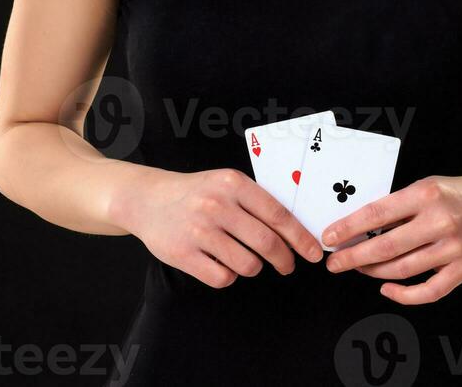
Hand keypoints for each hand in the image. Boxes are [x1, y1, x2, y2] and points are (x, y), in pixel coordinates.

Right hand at [111, 166, 323, 288]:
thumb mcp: (226, 183)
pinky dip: (228, 275)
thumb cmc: (197, 192)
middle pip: (267, 243)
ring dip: (253, 267)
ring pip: (247, 264)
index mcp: (233, 183)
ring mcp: (199, 231)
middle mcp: (217, 205)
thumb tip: (294, 231)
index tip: (313, 252)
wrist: (148, 199)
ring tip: (243, 257)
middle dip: (284, 260)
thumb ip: (256, 201)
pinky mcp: (183, 254)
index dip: (300, 237)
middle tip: (287, 266)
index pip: (277, 214)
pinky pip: (222, 277)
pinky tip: (220, 262)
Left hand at [322, 174, 461, 304]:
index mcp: (425, 195)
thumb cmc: (453, 194)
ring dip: (374, 272)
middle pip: (387, 246)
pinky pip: (428, 291)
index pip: (377, 214)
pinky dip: (404, 294)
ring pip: (403, 269)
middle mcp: (440, 222)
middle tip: (334, 262)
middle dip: (354, 256)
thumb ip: (397, 206)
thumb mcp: (423, 187)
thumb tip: (359, 228)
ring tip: (357, 268)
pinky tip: (386, 288)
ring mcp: (453, 248)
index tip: (330, 237)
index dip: (349, 228)